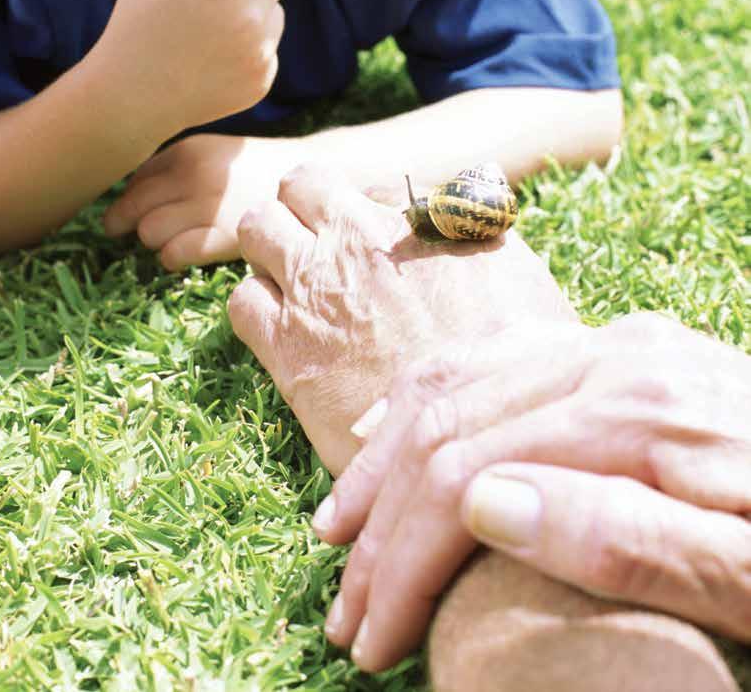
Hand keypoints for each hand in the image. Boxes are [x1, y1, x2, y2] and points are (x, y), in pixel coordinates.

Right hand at [89, 0, 287, 146]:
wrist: (131, 100)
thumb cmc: (134, 30)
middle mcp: (248, 16)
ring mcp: (260, 52)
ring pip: (274, 9)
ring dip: (251, 9)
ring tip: (208, 30)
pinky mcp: (263, 78)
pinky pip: (268, 45)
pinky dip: (247, 45)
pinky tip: (212, 59)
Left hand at [104, 134, 307, 267]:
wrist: (316, 180)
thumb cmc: (258, 171)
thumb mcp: (215, 153)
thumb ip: (174, 166)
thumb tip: (126, 192)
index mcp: (189, 150)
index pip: (133, 179)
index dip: (128, 200)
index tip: (135, 212)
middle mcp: (195, 174)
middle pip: (132, 207)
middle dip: (132, 223)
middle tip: (146, 231)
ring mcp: (211, 205)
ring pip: (148, 232)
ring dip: (154, 241)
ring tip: (173, 240)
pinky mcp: (225, 236)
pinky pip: (172, 254)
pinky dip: (171, 258)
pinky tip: (185, 255)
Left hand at [228, 163, 575, 477]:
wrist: (475, 437)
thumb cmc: (509, 358)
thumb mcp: (511, 269)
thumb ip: (471, 225)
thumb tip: (447, 207)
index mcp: (400, 221)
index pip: (344, 178)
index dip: (347, 201)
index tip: (359, 227)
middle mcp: (346, 244)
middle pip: (291, 189)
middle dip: (299, 209)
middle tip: (319, 243)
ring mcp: (309, 293)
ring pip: (255, 230)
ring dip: (270, 248)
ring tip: (297, 280)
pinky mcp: (285, 349)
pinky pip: (240, 302)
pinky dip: (254, 305)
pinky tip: (284, 328)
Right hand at [314, 312, 750, 670]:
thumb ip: (629, 539)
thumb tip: (484, 503)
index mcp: (641, 409)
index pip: (472, 468)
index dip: (408, 557)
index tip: (372, 637)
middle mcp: (614, 355)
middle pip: (452, 422)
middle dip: (383, 519)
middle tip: (343, 605)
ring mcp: (615, 345)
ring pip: (460, 379)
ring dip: (389, 457)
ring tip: (342, 527)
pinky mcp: (620, 355)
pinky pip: (496, 359)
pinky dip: (432, 400)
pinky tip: (395, 433)